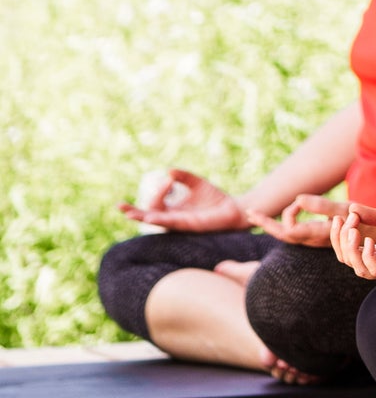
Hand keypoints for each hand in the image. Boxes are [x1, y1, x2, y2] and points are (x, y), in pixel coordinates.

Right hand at [119, 169, 248, 233]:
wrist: (232, 209)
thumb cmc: (214, 199)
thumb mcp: (196, 183)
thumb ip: (183, 176)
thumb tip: (168, 171)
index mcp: (173, 210)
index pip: (154, 204)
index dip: (156, 191)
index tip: (169, 179)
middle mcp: (173, 218)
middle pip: (148, 216)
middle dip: (134, 213)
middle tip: (120, 207)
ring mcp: (179, 224)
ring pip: (157, 222)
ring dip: (143, 217)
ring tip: (130, 214)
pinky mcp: (189, 226)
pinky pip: (171, 224)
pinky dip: (160, 219)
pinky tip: (151, 217)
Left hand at [247, 194, 347, 246]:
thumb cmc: (368, 222)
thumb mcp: (346, 210)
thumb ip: (322, 206)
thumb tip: (297, 199)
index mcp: (318, 234)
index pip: (289, 229)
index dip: (285, 215)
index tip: (290, 203)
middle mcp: (314, 240)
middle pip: (283, 235)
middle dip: (266, 223)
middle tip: (250, 213)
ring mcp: (317, 241)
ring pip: (289, 236)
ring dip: (273, 225)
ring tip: (258, 216)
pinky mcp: (321, 239)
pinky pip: (297, 235)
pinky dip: (285, 226)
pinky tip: (284, 221)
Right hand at [330, 204, 375, 279]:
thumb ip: (374, 216)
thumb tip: (351, 209)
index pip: (347, 250)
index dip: (338, 236)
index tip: (339, 217)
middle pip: (348, 260)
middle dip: (341, 240)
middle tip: (347, 220)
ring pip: (358, 269)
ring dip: (350, 249)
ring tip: (353, 229)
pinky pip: (375, 270)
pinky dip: (367, 257)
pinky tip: (368, 241)